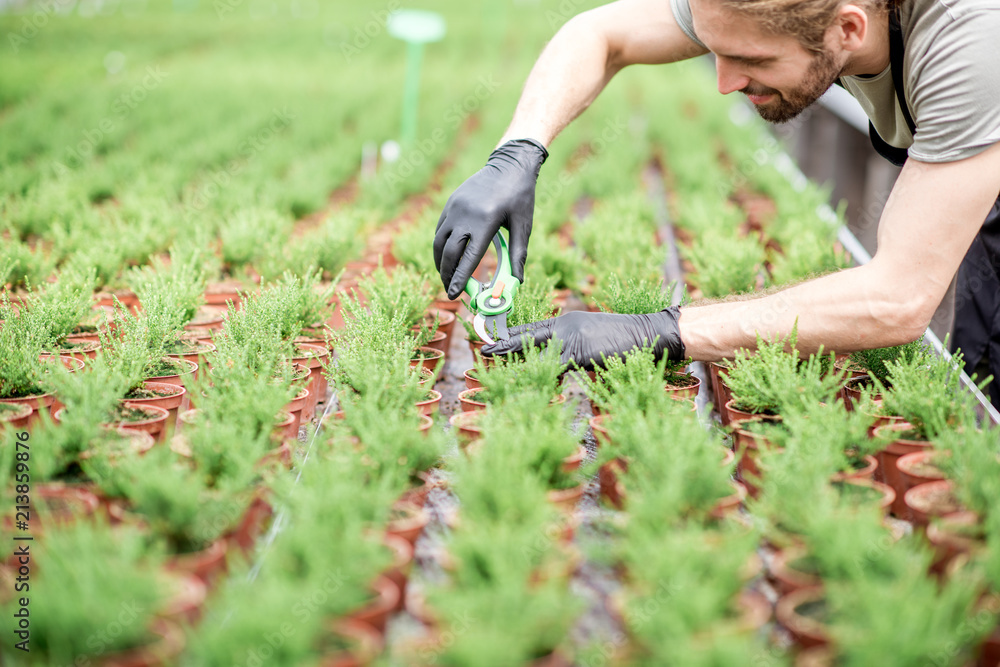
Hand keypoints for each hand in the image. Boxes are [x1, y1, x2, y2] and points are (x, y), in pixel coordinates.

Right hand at [433, 138, 547, 298]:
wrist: (509, 164)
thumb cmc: (520, 196)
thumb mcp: (523, 225)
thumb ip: (519, 254)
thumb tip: (518, 281)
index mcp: (485, 221)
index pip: (468, 257)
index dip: (460, 278)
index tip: (454, 294)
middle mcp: (465, 214)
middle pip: (449, 252)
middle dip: (447, 274)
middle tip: (450, 290)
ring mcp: (454, 207)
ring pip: (439, 242)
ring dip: (440, 262)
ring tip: (445, 276)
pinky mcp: (450, 203)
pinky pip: (440, 229)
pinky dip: (440, 246)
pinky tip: (445, 256)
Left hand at [481, 307, 685, 369]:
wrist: (650, 334)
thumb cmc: (626, 341)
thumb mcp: (594, 340)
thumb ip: (574, 349)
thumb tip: (559, 364)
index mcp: (568, 321)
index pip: (533, 327)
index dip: (512, 333)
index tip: (493, 338)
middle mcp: (566, 325)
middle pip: (528, 334)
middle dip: (505, 343)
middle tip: (484, 349)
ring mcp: (572, 337)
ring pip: (535, 350)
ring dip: (515, 358)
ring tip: (493, 361)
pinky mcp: (580, 352)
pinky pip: (553, 366)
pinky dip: (538, 373)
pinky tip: (524, 379)